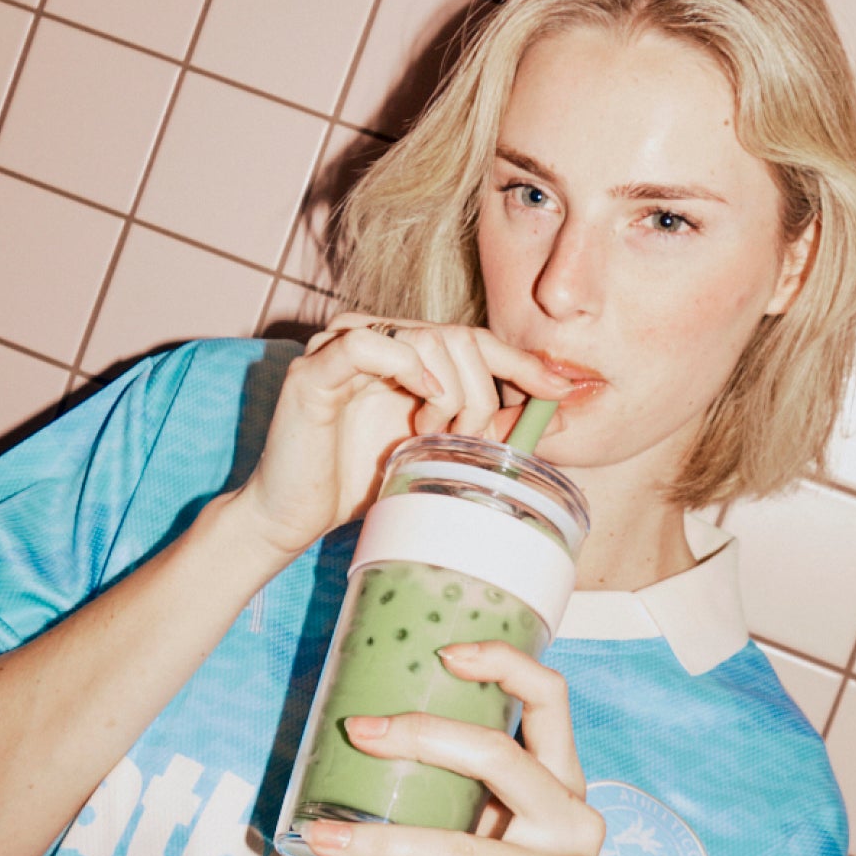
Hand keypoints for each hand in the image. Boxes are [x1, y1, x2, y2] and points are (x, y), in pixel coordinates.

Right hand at [227, 317, 572, 557]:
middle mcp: (375, 340)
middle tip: (472, 440)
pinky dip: (410, 369)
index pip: (475, 340)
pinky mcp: (315, 368)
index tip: (563, 389)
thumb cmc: (358, 485)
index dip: (522, 361)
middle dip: (484, 392)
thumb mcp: (438, 453)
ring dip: (450, 393)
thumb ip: (486, 427)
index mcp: (404, 355)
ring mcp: (341, 347)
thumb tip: (548, 410)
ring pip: (428, 338)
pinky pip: (371, 343)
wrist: (292, 519)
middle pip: (460, 337)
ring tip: (432, 436)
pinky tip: (425, 406)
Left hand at [300, 639, 600, 855]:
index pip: (553, 701)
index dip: (504, 665)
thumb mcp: (479, 836)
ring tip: (321, 832)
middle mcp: (577, 823)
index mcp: (563, 786)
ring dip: (379, 839)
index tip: (443, 652)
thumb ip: (453, 792)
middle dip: (419, 738)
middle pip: (502, 759)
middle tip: (355, 733)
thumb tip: (357, 739)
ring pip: (459, 848)